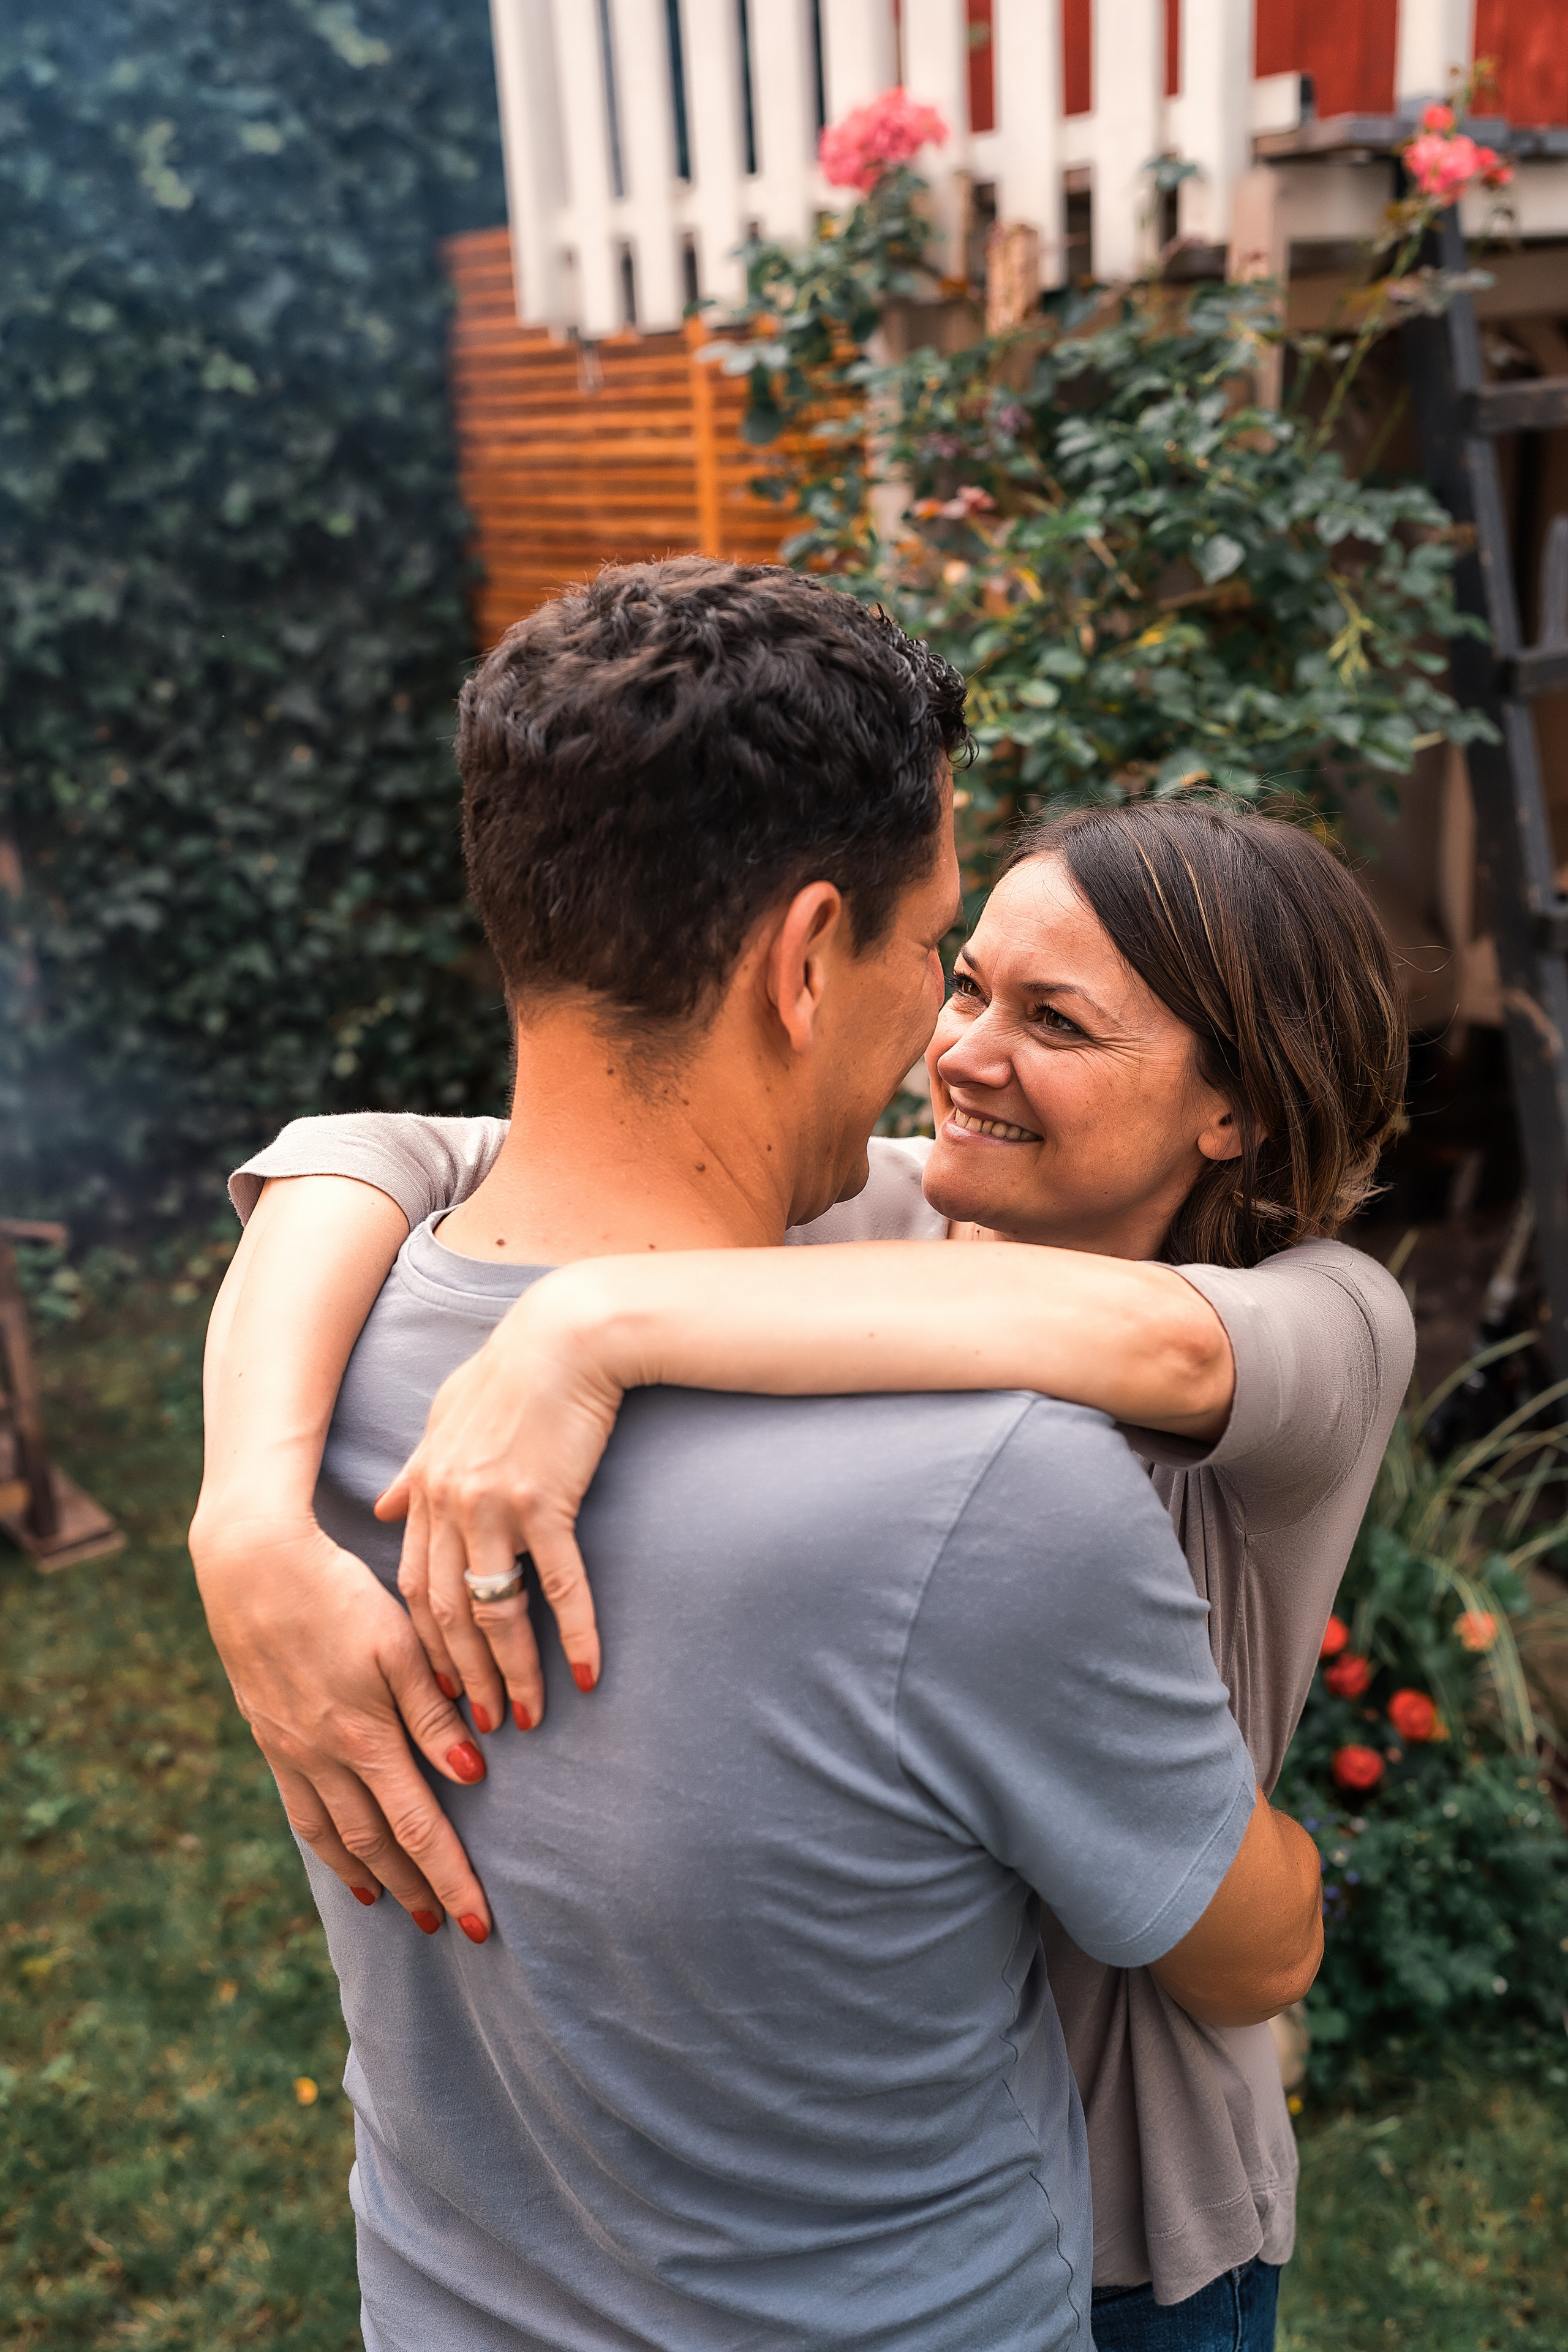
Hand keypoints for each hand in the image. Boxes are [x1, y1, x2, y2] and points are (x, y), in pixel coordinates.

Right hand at [190, 1509, 495, 1939]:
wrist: (253, 1566)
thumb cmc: (339, 1593)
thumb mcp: (400, 1644)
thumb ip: (433, 1714)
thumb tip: (470, 1775)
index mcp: (364, 1736)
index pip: (419, 1828)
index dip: (451, 1878)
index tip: (481, 1923)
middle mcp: (324, 1757)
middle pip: (378, 1844)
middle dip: (417, 1890)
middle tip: (449, 1929)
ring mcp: (290, 1751)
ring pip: (334, 1835)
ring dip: (371, 1876)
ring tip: (398, 1907)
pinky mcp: (269, 1736)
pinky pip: (299, 1808)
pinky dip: (325, 1844)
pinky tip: (339, 1853)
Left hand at [374, 1281, 621, 1732]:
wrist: (567, 1335)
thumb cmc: (510, 1373)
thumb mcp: (445, 1418)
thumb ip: (414, 1471)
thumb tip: (381, 1509)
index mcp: (426, 1490)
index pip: (412, 1588)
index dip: (423, 1646)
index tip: (439, 1691)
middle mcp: (451, 1505)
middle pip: (446, 1613)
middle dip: (462, 1677)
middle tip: (481, 1728)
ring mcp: (496, 1505)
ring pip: (495, 1610)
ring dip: (513, 1670)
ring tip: (530, 1716)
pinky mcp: (548, 1501)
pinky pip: (560, 1584)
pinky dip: (575, 1632)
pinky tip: (588, 1671)